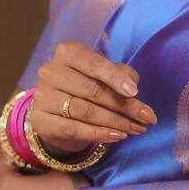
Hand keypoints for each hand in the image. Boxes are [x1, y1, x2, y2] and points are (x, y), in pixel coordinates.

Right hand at [31, 41, 157, 155]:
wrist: (55, 112)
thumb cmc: (85, 86)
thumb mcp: (103, 75)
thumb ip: (119, 74)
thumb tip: (133, 85)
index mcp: (67, 53)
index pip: (93, 64)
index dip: (115, 78)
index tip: (135, 92)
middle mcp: (51, 72)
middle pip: (93, 91)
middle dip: (124, 106)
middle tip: (147, 118)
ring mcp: (43, 97)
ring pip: (85, 111)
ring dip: (116, 122)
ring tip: (137, 129)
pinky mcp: (41, 120)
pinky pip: (74, 129)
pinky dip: (99, 134)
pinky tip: (117, 136)